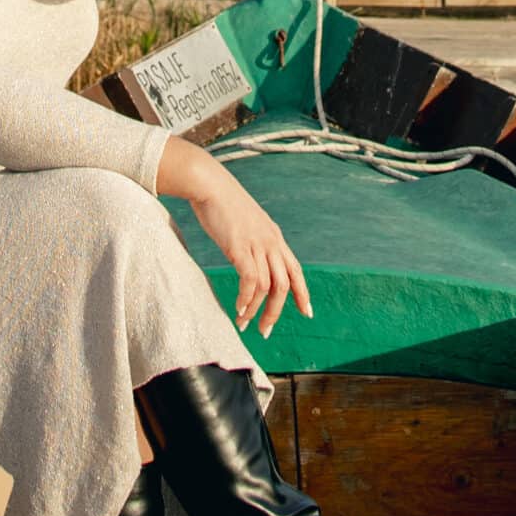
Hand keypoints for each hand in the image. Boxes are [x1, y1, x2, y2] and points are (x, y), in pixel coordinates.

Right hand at [157, 139, 312, 337]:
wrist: (210, 185)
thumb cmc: (222, 204)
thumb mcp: (246, 224)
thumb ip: (252, 241)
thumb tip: (249, 257)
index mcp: (274, 238)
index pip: (296, 270)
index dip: (302, 293)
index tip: (306, 312)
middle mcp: (271, 242)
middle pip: (284, 285)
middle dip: (276, 312)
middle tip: (265, 331)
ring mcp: (257, 245)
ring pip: (268, 287)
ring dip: (257, 310)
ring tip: (245, 324)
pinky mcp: (240, 248)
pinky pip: (250, 281)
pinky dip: (246, 299)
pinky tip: (238, 309)